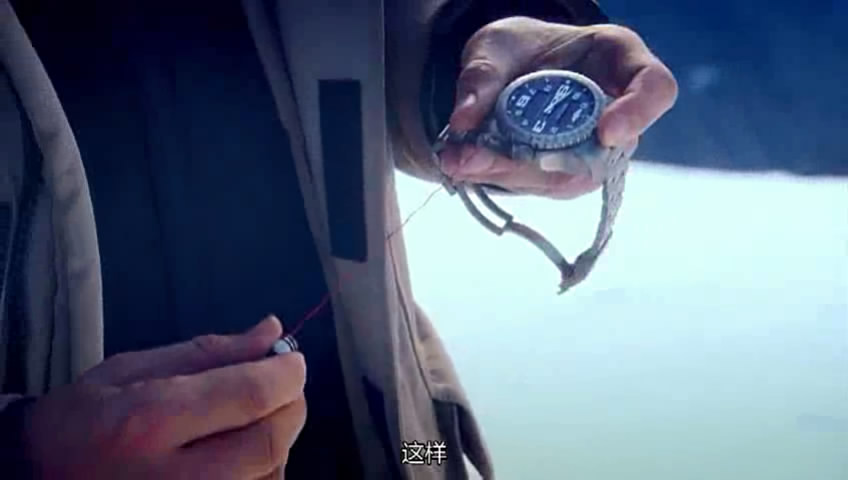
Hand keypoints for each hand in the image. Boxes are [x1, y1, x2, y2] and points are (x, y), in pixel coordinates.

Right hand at [21, 316, 305, 479]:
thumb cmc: (83, 421)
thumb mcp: (132, 370)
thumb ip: (208, 352)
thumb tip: (271, 331)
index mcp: (150, 422)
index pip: (250, 395)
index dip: (286, 373)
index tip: (291, 358)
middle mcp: (175, 478)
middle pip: (271, 441)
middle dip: (290, 405)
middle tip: (282, 385)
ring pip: (272, 473)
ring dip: (276, 438)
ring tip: (247, 419)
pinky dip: (261, 469)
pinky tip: (235, 453)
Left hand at [440, 17, 677, 197]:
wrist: (508, 72)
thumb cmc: (520, 49)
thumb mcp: (494, 46)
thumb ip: (481, 75)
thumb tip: (464, 121)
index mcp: (619, 60)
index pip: (655, 88)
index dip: (639, 113)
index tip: (607, 132)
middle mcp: (616, 111)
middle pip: (600, 151)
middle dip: (537, 161)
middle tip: (476, 155)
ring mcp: (594, 150)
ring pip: (566, 177)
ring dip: (510, 174)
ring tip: (459, 160)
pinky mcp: (566, 173)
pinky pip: (540, 185)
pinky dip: (500, 177)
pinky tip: (465, 165)